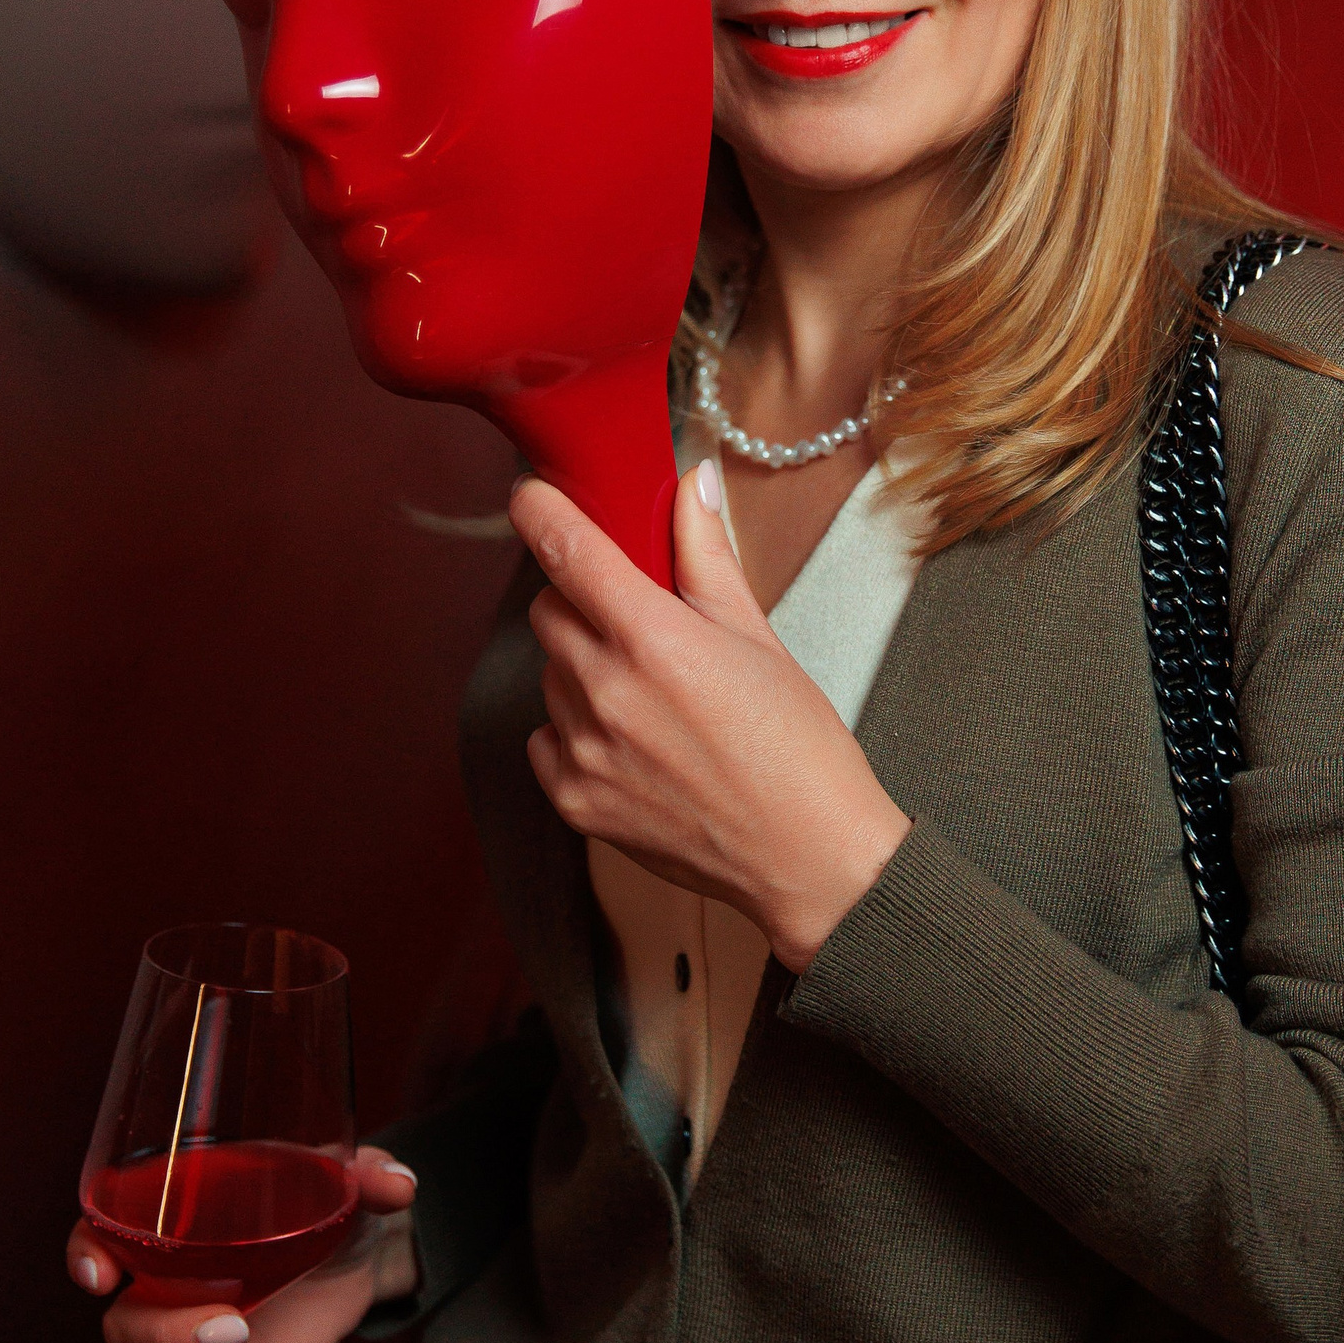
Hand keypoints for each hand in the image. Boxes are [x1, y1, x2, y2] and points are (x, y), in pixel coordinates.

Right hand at [66, 1142, 420, 1342]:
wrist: (356, 1256)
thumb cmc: (326, 1204)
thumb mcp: (347, 1185)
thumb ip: (368, 1179)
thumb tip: (401, 1185)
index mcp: (178, 1229)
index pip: (102, 1238)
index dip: (87, 1255)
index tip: (102, 1274)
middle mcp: (168, 1291)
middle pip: (125, 1325)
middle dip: (167, 1334)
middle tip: (235, 1328)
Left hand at [510, 462, 910, 972]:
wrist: (810, 858)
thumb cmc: (799, 749)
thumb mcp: (757, 637)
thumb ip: (707, 554)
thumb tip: (693, 484)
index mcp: (656, 641)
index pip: (567, 549)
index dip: (541, 511)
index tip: (533, 498)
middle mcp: (608, 693)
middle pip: (550, 611)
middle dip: (584, 602)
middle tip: (637, 622)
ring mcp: (585, 752)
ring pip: (550, 676)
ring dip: (583, 668)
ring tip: (652, 697)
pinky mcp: (575, 801)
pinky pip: (546, 738)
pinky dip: (575, 730)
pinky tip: (633, 742)